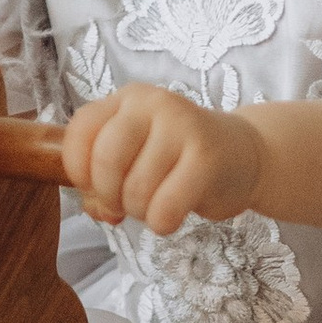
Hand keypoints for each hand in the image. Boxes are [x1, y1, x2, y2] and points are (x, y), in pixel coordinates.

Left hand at [62, 86, 263, 233]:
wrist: (242, 156)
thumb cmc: (178, 160)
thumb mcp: (134, 158)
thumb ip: (101, 182)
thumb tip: (96, 208)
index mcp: (127, 99)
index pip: (81, 130)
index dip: (79, 170)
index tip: (94, 187)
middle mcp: (152, 104)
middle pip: (106, 160)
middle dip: (109, 196)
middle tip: (125, 204)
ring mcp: (182, 126)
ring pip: (136, 190)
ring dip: (140, 212)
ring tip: (156, 204)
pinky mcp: (206, 157)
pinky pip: (165, 206)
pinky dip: (162, 222)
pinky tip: (172, 216)